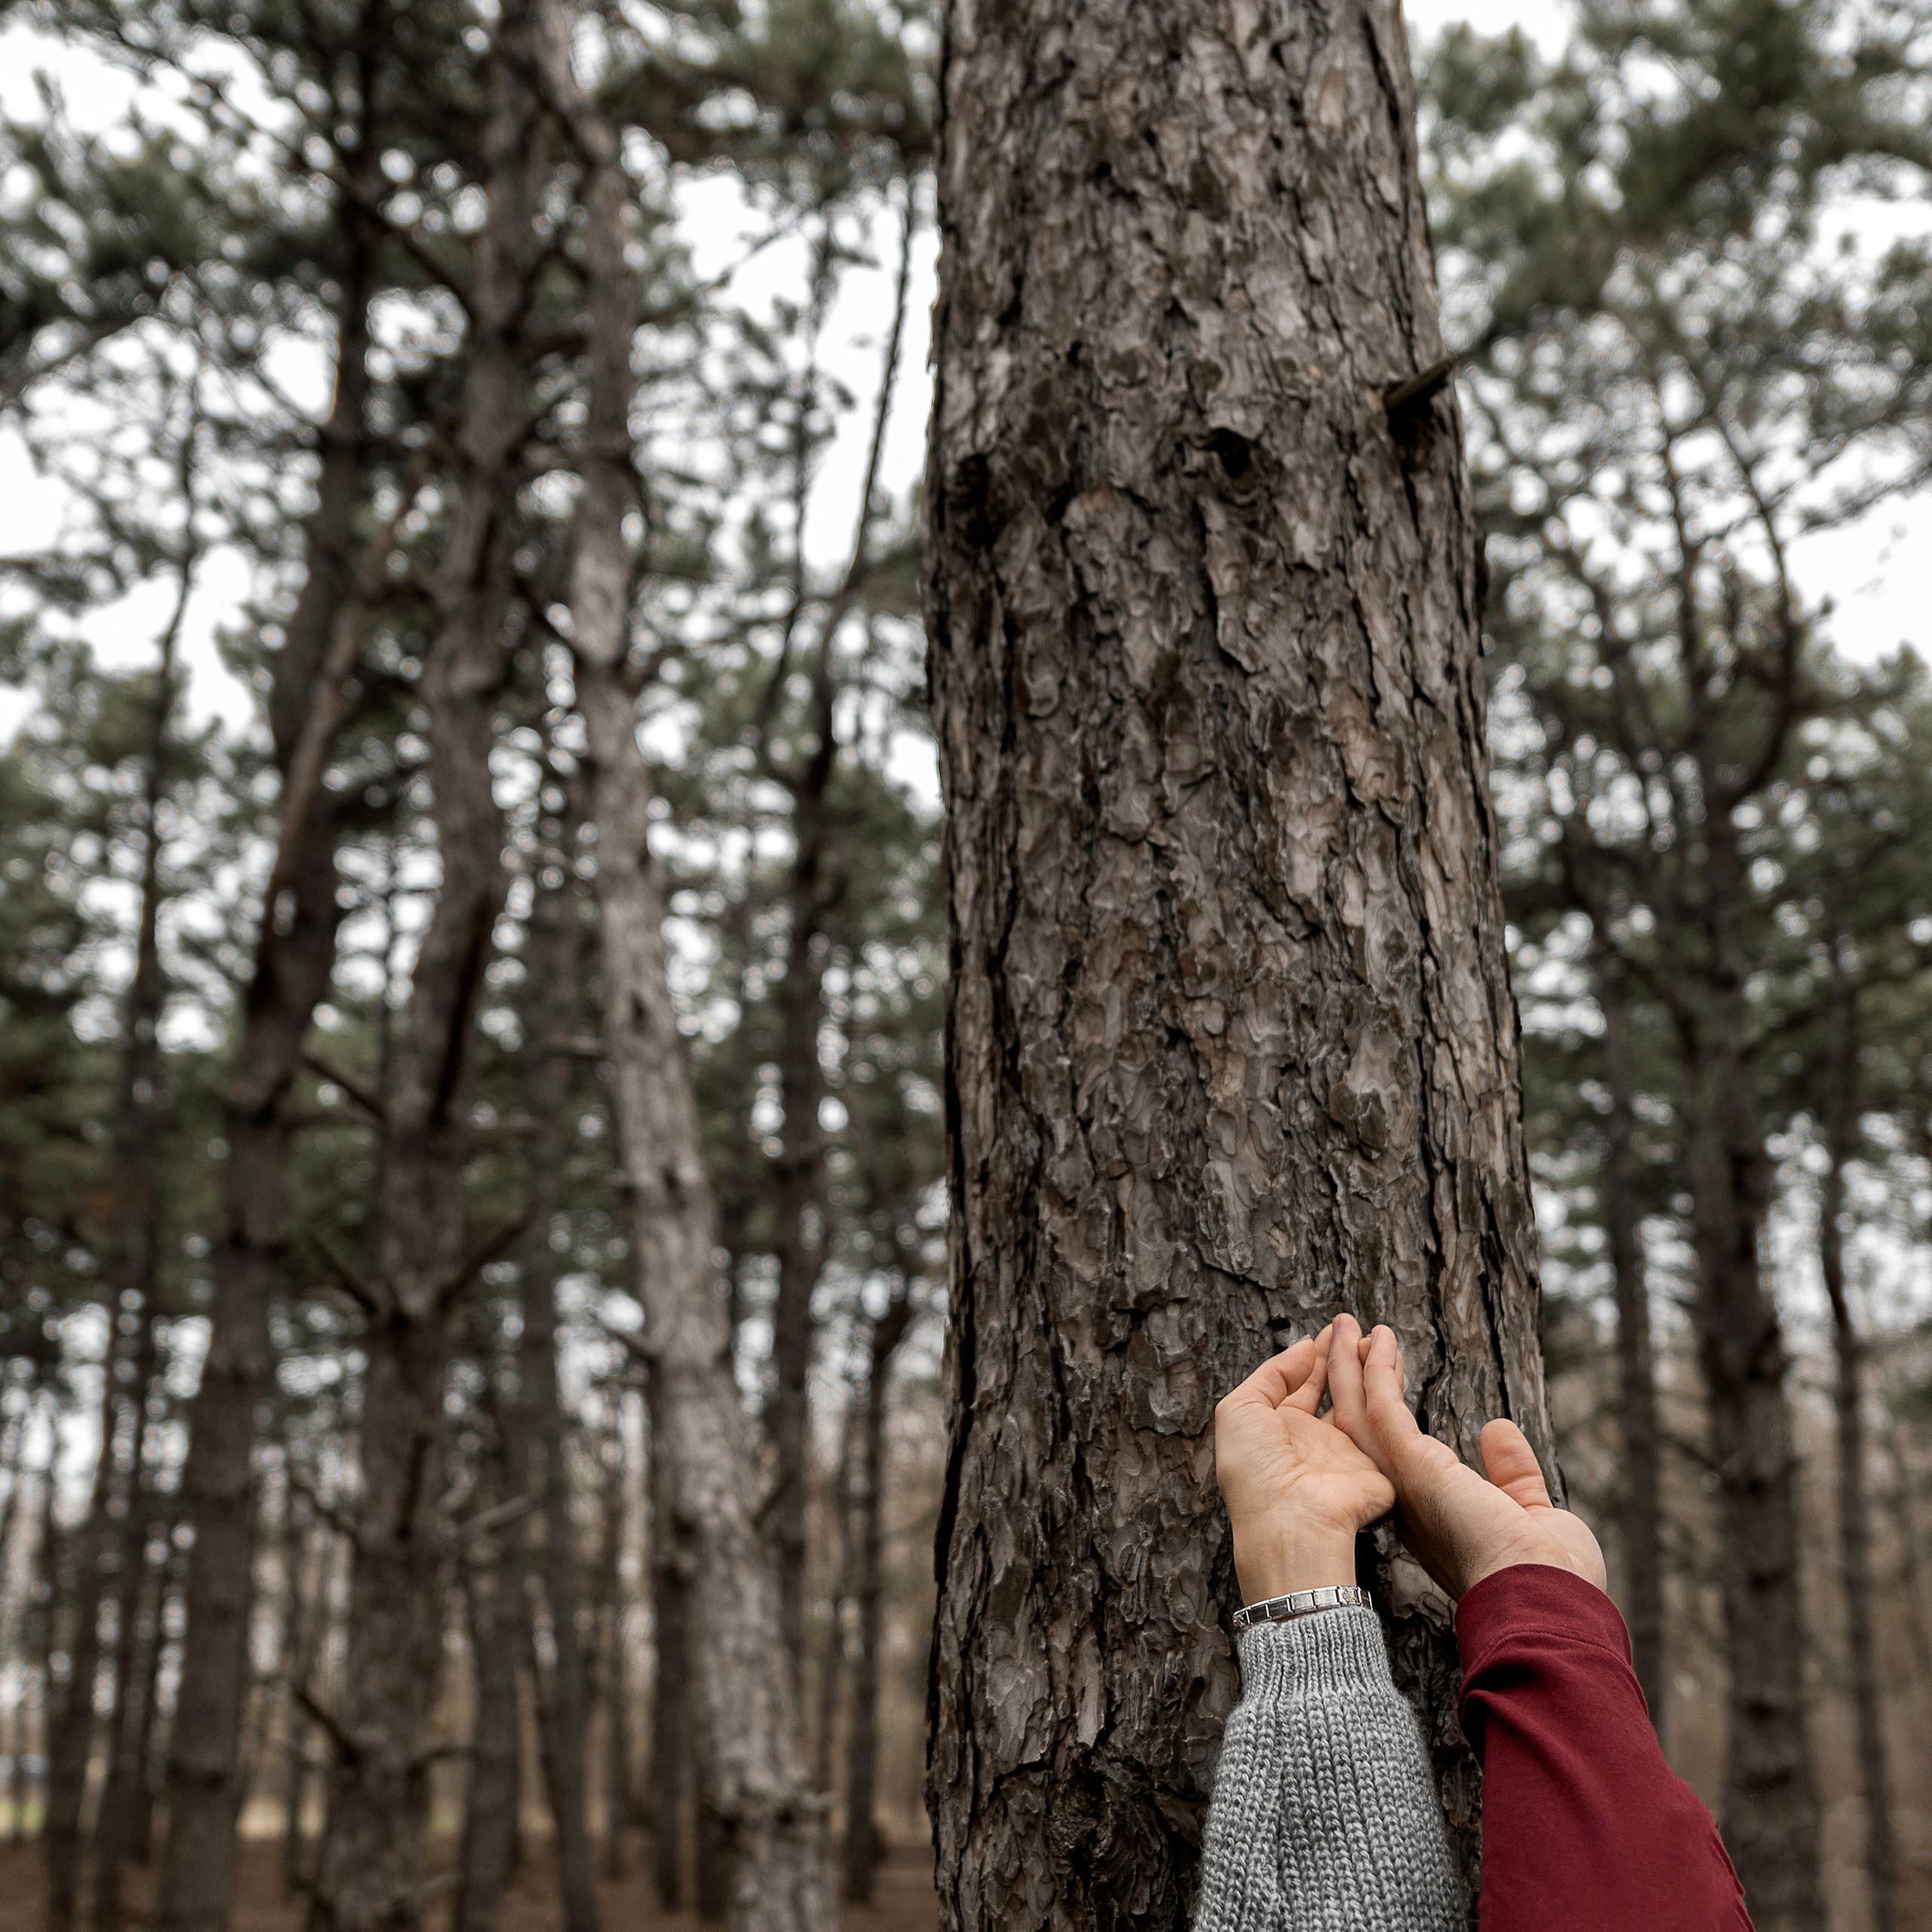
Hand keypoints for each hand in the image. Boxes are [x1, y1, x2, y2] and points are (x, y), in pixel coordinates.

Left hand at [1214, 1325, 1396, 1602]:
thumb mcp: (1239, 1410)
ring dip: (1362, 1367)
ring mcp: (1343, 1453)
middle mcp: (1310, 1441)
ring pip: (1356, 1400)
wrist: (1291, 1520)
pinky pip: (1380, 1422)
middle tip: (1351, 1324)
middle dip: (1339, 1356)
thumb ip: (1271, 1373)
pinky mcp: (1373, 1465)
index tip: (1327, 1330)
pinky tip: (1387, 1363)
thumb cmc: (1254, 1471)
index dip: (1312, 1356)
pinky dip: (1384, 1392)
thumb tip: (1304, 1347)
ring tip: (1370, 1334)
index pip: (1297, 1384)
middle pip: (1329, 1388)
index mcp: (1275, 1429)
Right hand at [1326, 1315, 1604, 1600]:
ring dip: (1348, 1368)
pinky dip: (1374, 1369)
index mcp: (1429, 1522)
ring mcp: (1404, 1482)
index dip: (1376, 1420)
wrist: (1546, 1599)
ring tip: (1342, 1326)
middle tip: (1340, 1344)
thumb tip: (1498, 1430)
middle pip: (1360, 1433)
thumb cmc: (1549, 1576)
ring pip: (1359, 1414)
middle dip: (1349, 1387)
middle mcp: (1406, 1503)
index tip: (1376, 1382)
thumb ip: (1513, 1473)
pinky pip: (1381, 1406)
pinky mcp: (1412, 1463)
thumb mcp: (1532, 1512)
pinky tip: (1374, 1338)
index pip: (1389, 1462)